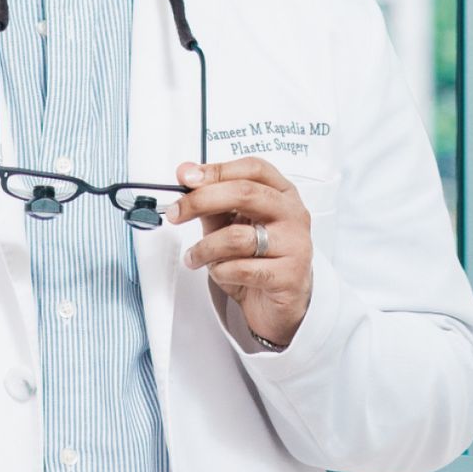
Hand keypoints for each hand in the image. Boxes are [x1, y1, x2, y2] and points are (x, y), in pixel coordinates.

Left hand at [166, 158, 313, 348]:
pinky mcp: (289, 276)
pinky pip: (242, 269)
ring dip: (205, 248)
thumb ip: (210, 199)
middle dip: (202, 201)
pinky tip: (220, 273)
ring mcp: (295, 244)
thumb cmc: (258, 258)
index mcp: (282, 193)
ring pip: (238, 237)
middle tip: (177, 213)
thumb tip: (186, 173)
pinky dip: (220, 272)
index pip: (253, 168)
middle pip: (245, 193)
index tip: (187, 178)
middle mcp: (293, 214)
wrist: (279, 302)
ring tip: (195, 257)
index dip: (218, 169)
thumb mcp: (231, 223)